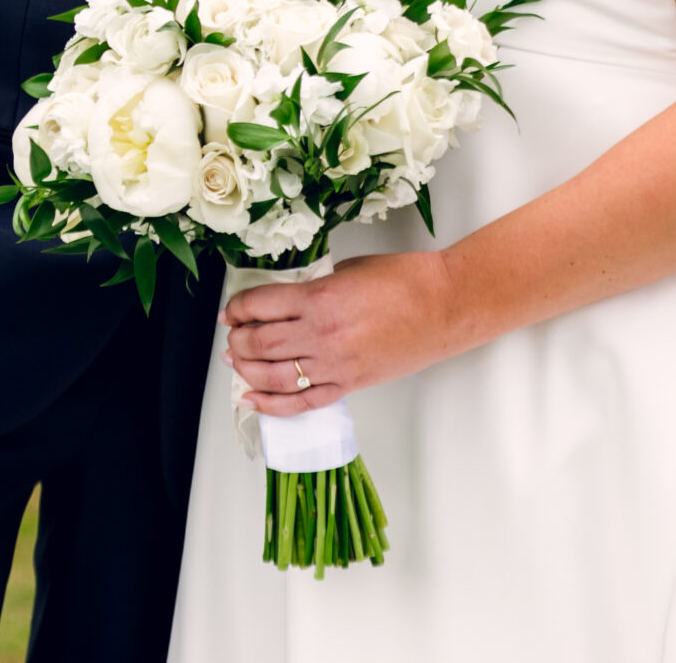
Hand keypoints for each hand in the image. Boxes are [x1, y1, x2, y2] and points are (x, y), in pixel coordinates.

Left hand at [224, 251, 472, 415]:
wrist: (445, 304)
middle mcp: (322, 334)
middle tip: (233, 336)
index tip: (230, 311)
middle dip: (238, 341)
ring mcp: (335, 364)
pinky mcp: (350, 384)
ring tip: (236, 362)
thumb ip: (312, 287)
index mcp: (319, 296)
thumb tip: (285, 300)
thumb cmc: (404, 279)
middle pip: (260, 343)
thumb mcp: (347, 270)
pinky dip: (272, 405)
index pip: (259, 306)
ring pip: (274, 376)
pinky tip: (252, 399)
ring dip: (247, 370)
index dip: (237, 309)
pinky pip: (303, 402)